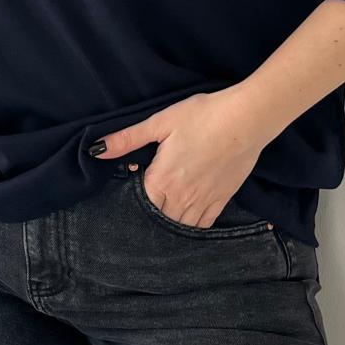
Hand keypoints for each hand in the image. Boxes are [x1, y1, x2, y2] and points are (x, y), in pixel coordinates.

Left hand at [90, 85, 271, 228]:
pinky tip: (186, 221)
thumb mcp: (160, 122)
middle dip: (148, 217)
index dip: (130, 203)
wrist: (247, 119)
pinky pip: (204, 225)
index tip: (127, 194)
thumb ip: (127, 139)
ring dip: (169, 224)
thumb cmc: (203, 116)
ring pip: (180, 227)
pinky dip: (192, 227)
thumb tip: (97, 149)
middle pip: (158, 221)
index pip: (138, 206)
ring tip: (162, 216)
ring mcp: (204, 201)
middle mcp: (182, 198)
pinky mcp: (222, 199)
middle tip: (143, 207)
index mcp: (162, 181)